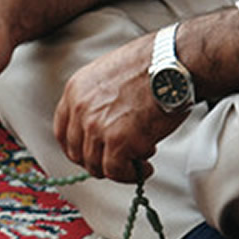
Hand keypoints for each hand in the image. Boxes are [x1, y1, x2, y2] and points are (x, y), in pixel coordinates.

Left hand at [52, 34, 185, 182]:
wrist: (175, 64)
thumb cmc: (153, 66)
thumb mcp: (109, 75)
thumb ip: (98, 100)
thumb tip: (102, 125)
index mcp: (76, 90)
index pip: (62, 132)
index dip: (77, 148)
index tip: (90, 154)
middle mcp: (81, 109)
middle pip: (77, 153)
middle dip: (98, 161)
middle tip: (119, 160)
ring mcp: (97, 126)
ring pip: (96, 165)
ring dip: (118, 168)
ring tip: (139, 160)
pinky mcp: (118, 141)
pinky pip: (116, 171)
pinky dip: (131, 174)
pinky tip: (145, 167)